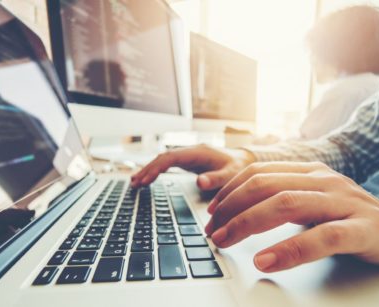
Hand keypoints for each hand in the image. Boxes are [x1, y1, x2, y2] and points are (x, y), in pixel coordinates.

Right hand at [131, 144, 254, 189]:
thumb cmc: (239, 168)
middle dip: (148, 170)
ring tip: (135, 183)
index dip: (156, 168)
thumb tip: (199, 182)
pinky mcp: (188, 162)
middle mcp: (191, 151)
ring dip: (149, 170)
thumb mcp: (232, 175)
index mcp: (199, 152)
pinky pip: (167, 164)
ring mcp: (188, 156)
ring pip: (163, 160)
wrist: (244, 161)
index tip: (146, 180)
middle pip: (163, 158)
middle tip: (135, 184)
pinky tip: (147, 179)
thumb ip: (217, 179)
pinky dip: (156, 171)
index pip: (171, 158)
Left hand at [205, 161, 378, 272]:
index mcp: (311, 172)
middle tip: (213, 231)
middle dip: (232, 209)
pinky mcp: (364, 229)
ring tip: (226, 242)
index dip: (230, 192)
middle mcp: (325, 180)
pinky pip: (322, 237)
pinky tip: (266, 261)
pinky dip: (290, 249)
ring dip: (248, 224)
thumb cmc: (354, 220)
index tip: (212, 212)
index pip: (259, 173)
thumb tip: (242, 211)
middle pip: (266, 186)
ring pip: (286, 204)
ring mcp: (345, 201)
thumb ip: (284, 200)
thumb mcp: (315, 203)